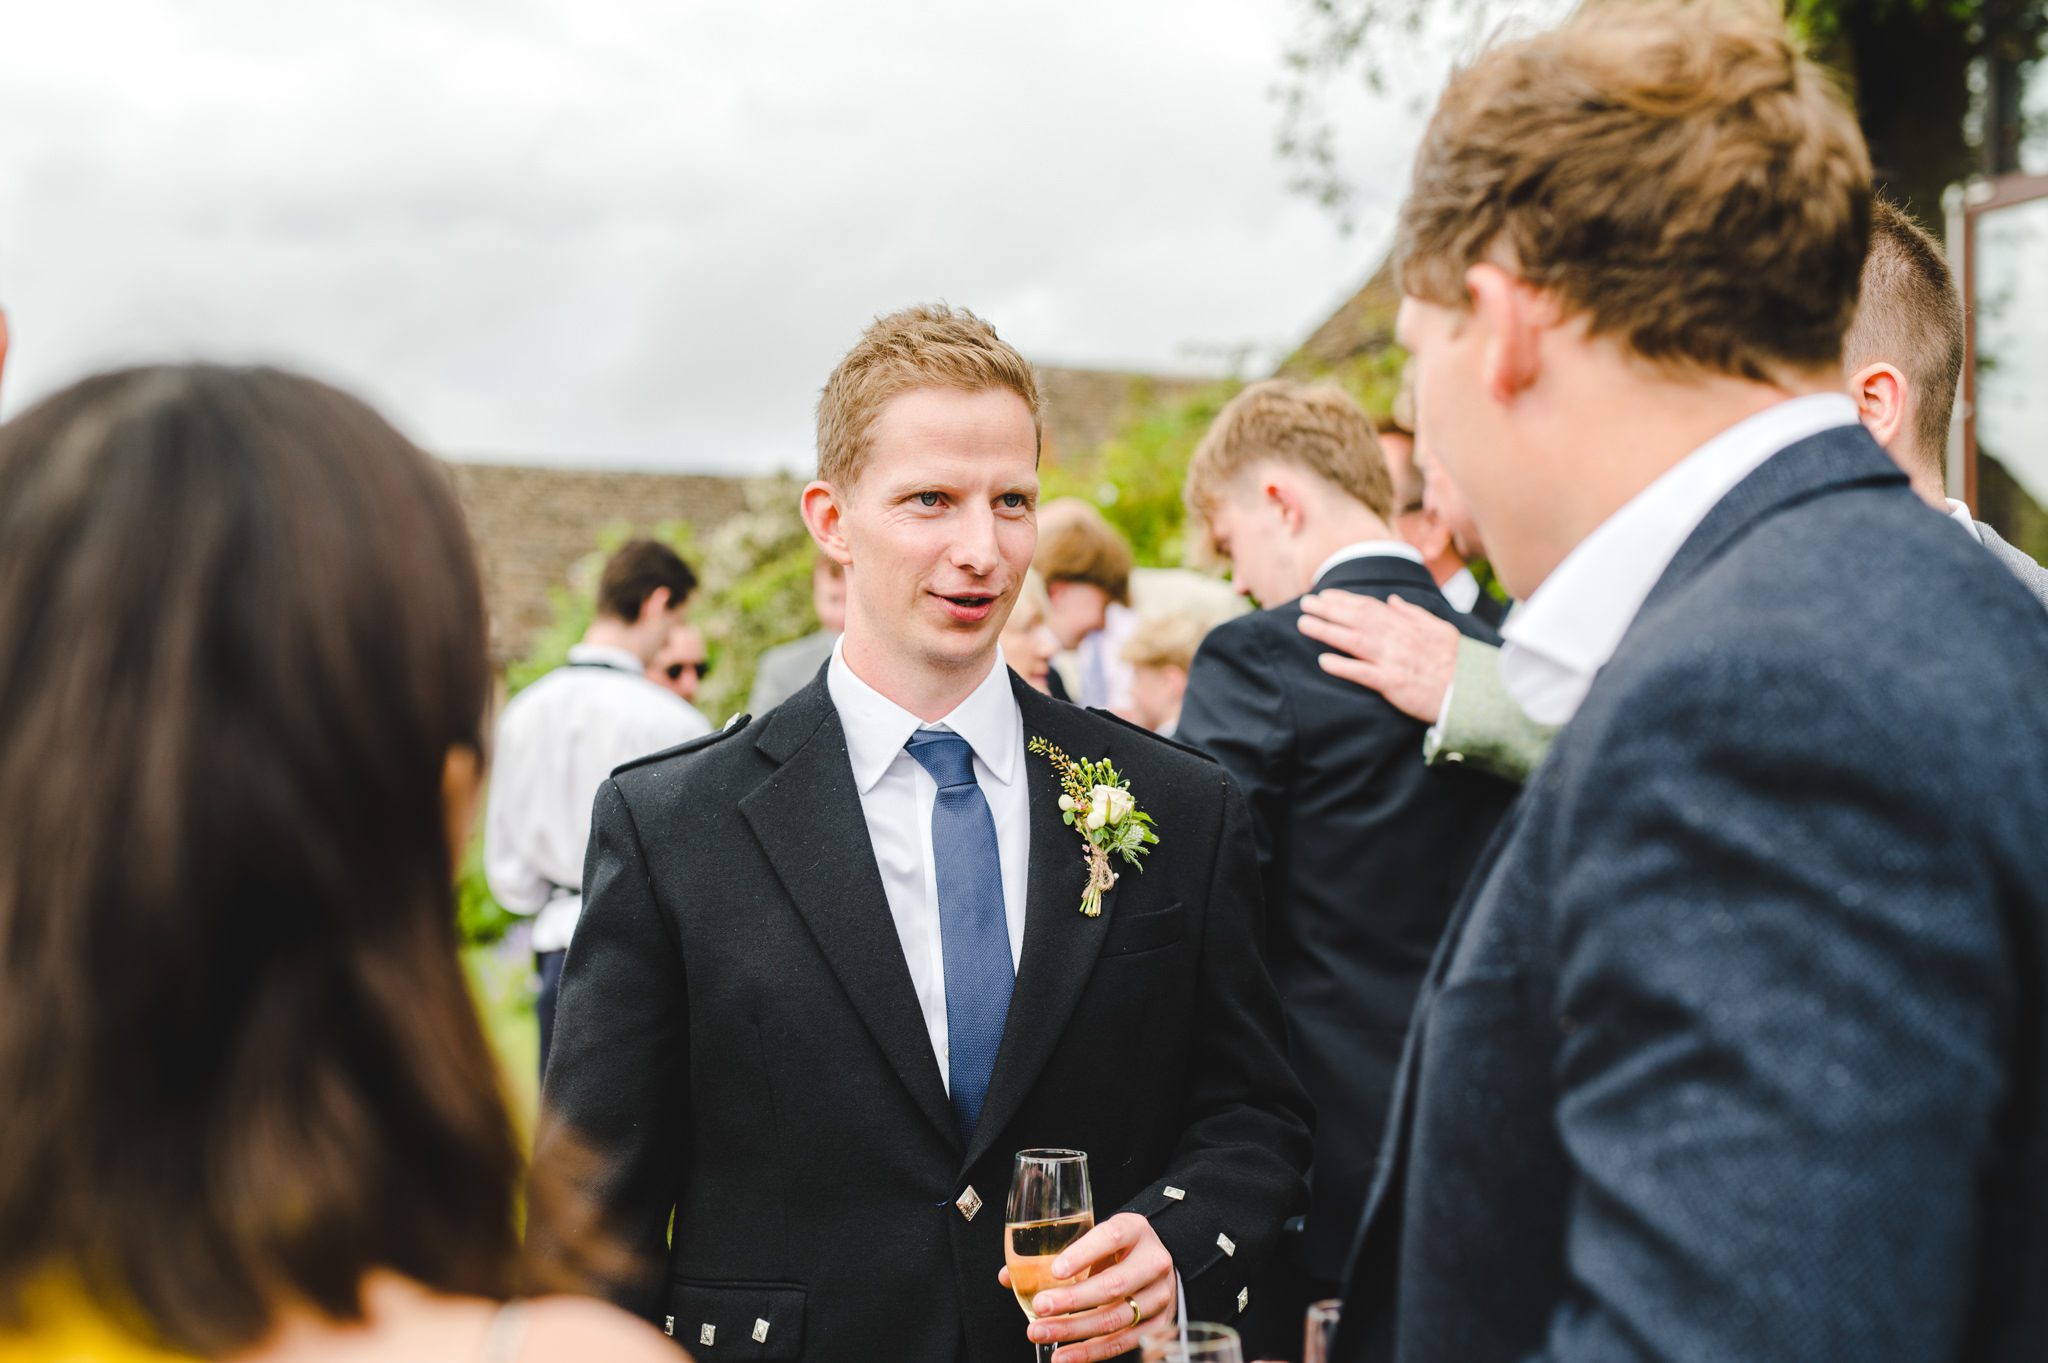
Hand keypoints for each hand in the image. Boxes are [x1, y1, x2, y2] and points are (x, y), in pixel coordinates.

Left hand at [995, 1211, 1176, 1362]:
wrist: (1157, 1264)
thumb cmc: (1118, 1250)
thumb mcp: (1095, 1239)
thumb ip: (1055, 1254)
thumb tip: (1008, 1277)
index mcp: (1134, 1230)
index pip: (1111, 1238)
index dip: (1083, 1254)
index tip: (1055, 1271)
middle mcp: (1152, 1262)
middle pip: (1113, 1285)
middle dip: (1072, 1300)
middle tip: (1040, 1307)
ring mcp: (1158, 1295)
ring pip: (1115, 1318)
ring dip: (1074, 1330)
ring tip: (1041, 1333)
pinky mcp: (1157, 1324)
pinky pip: (1121, 1342)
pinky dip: (1090, 1352)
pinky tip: (1064, 1356)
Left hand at [1297, 590, 1458, 722]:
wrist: (1473, 691)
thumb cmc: (1458, 662)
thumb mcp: (1441, 629)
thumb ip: (1414, 613)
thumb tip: (1393, 599)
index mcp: (1408, 626)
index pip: (1370, 607)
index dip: (1345, 600)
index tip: (1325, 594)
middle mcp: (1397, 639)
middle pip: (1356, 619)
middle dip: (1328, 609)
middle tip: (1304, 603)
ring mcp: (1394, 660)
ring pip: (1354, 641)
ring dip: (1327, 631)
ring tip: (1304, 625)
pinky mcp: (1393, 684)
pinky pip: (1363, 673)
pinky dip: (1343, 666)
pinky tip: (1324, 661)